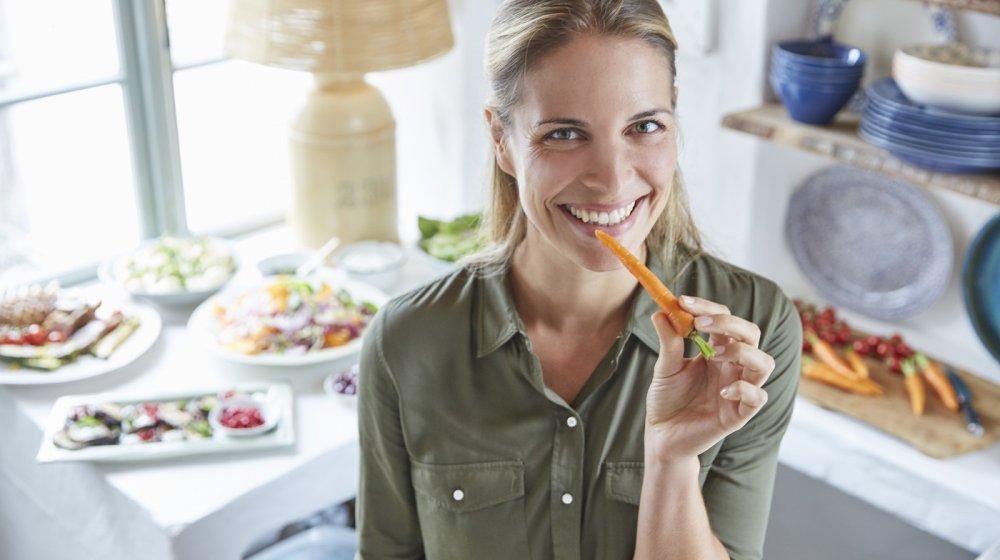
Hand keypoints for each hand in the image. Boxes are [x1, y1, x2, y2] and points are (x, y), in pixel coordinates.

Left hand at [644, 296, 775, 462]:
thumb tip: (661, 311)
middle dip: (729, 323)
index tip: (684, 301)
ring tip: (713, 355)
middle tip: (699, 324)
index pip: (725, 320)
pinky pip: (758, 398)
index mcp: (717, 351)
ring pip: (765, 363)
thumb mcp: (664, 368)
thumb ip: (669, 342)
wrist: (662, 436)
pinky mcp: (740, 414)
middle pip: (750, 334)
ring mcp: (740, 389)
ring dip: (742, 352)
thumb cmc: (667, 400)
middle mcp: (733, 367)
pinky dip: (744, 389)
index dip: (708, 308)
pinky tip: (721, 390)